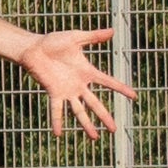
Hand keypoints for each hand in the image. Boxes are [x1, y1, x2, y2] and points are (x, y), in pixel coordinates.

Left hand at [9, 28, 131, 136]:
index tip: (134, 97)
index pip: (108, 82)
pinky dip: (57, 121)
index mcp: (86, 72)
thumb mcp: (76, 37)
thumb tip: (112, 30)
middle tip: (114, 130)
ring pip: (79, 111)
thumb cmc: (53, 42)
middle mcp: (78, 85)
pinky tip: (58, 133)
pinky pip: (56, 109)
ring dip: (86, 124)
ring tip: (95, 137)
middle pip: (95, 104)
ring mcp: (66, 91)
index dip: (121, 89)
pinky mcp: (53, 92)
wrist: (33, 48)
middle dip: (105, 116)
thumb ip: (93, 36)